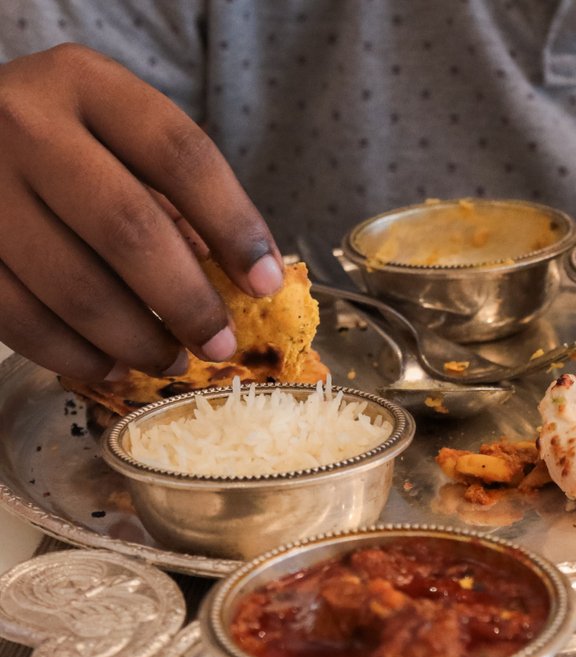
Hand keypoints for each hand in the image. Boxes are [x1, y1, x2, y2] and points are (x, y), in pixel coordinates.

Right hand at [0, 43, 282, 380]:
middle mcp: (24, 124)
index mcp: (86, 84)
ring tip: (171, 362)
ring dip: (135, 340)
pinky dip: (73, 355)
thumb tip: (245, 282)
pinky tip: (110, 367)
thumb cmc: (61, 143)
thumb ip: (175, 195)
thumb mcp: (116, 136)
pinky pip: (18, 317)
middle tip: (220, 344)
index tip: (266, 283)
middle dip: (187, 301)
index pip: (180, 155)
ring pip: (74, 286)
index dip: (233, 224)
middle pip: (128, 228)